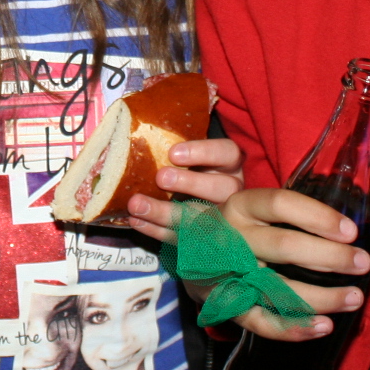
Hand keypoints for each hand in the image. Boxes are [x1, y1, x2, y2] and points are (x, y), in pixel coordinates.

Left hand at [126, 137, 246, 239]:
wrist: (199, 201)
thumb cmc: (190, 167)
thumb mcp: (190, 154)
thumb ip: (174, 146)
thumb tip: (139, 130)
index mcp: (231, 164)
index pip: (227, 153)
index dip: (203, 152)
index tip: (172, 153)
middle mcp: (233, 190)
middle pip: (223, 188)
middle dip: (191, 183)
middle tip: (160, 178)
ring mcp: (224, 217)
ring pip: (205, 218)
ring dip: (167, 213)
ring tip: (137, 205)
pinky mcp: (207, 239)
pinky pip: (184, 238)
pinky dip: (157, 231)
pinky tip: (136, 221)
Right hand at [187, 187, 369, 341]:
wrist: (190, 253)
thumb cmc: (245, 228)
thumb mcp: (270, 212)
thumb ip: (322, 215)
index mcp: (241, 205)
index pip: (280, 203)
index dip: (318, 216)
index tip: (352, 231)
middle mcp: (231, 236)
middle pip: (283, 246)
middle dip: (329, 257)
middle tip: (363, 264)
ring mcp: (226, 273)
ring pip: (276, 287)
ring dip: (321, 296)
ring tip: (355, 298)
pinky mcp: (225, 304)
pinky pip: (260, 321)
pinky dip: (293, 328)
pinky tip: (323, 326)